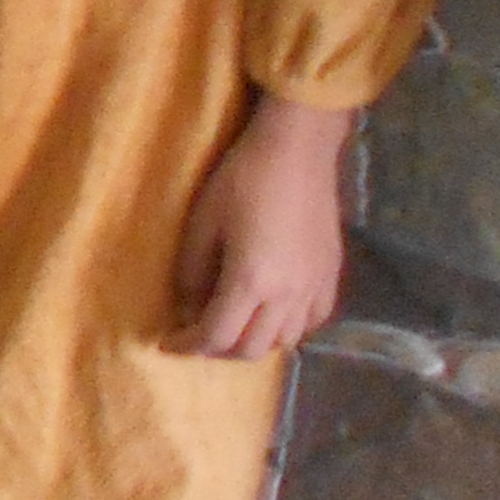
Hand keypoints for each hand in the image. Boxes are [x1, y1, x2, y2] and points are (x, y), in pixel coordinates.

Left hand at [174, 93, 354, 359]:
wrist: (298, 150)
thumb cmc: (243, 178)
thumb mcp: (203, 222)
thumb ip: (193, 272)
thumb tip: (189, 307)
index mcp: (251, 281)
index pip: (216, 335)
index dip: (187, 345)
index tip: (168, 342)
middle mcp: (287, 295)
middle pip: (251, 348)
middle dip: (218, 349)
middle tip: (197, 333)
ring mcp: (315, 287)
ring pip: (284, 341)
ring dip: (254, 342)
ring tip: (234, 323)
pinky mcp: (331, 275)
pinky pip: (312, 322)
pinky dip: (288, 328)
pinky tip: (273, 313)